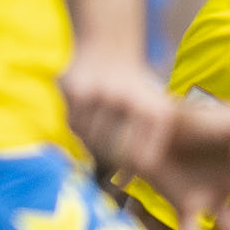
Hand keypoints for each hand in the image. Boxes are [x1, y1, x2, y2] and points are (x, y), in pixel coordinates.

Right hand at [62, 45, 176, 181]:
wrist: (108, 45)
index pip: (141, 160)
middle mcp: (129, 102)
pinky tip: (86, 110)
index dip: (130, 172)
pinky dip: (78, 124)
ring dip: (91, 140)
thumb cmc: (134, 90)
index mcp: (155, 112)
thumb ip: (145, 148)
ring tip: (99, 124)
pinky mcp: (75, 90)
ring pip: (89, 140)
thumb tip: (122, 183)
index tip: (123, 173)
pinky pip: (73, 125)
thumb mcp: (154, 112)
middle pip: (112, 153)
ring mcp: (100, 95)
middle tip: (107, 149)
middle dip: (108, 157)